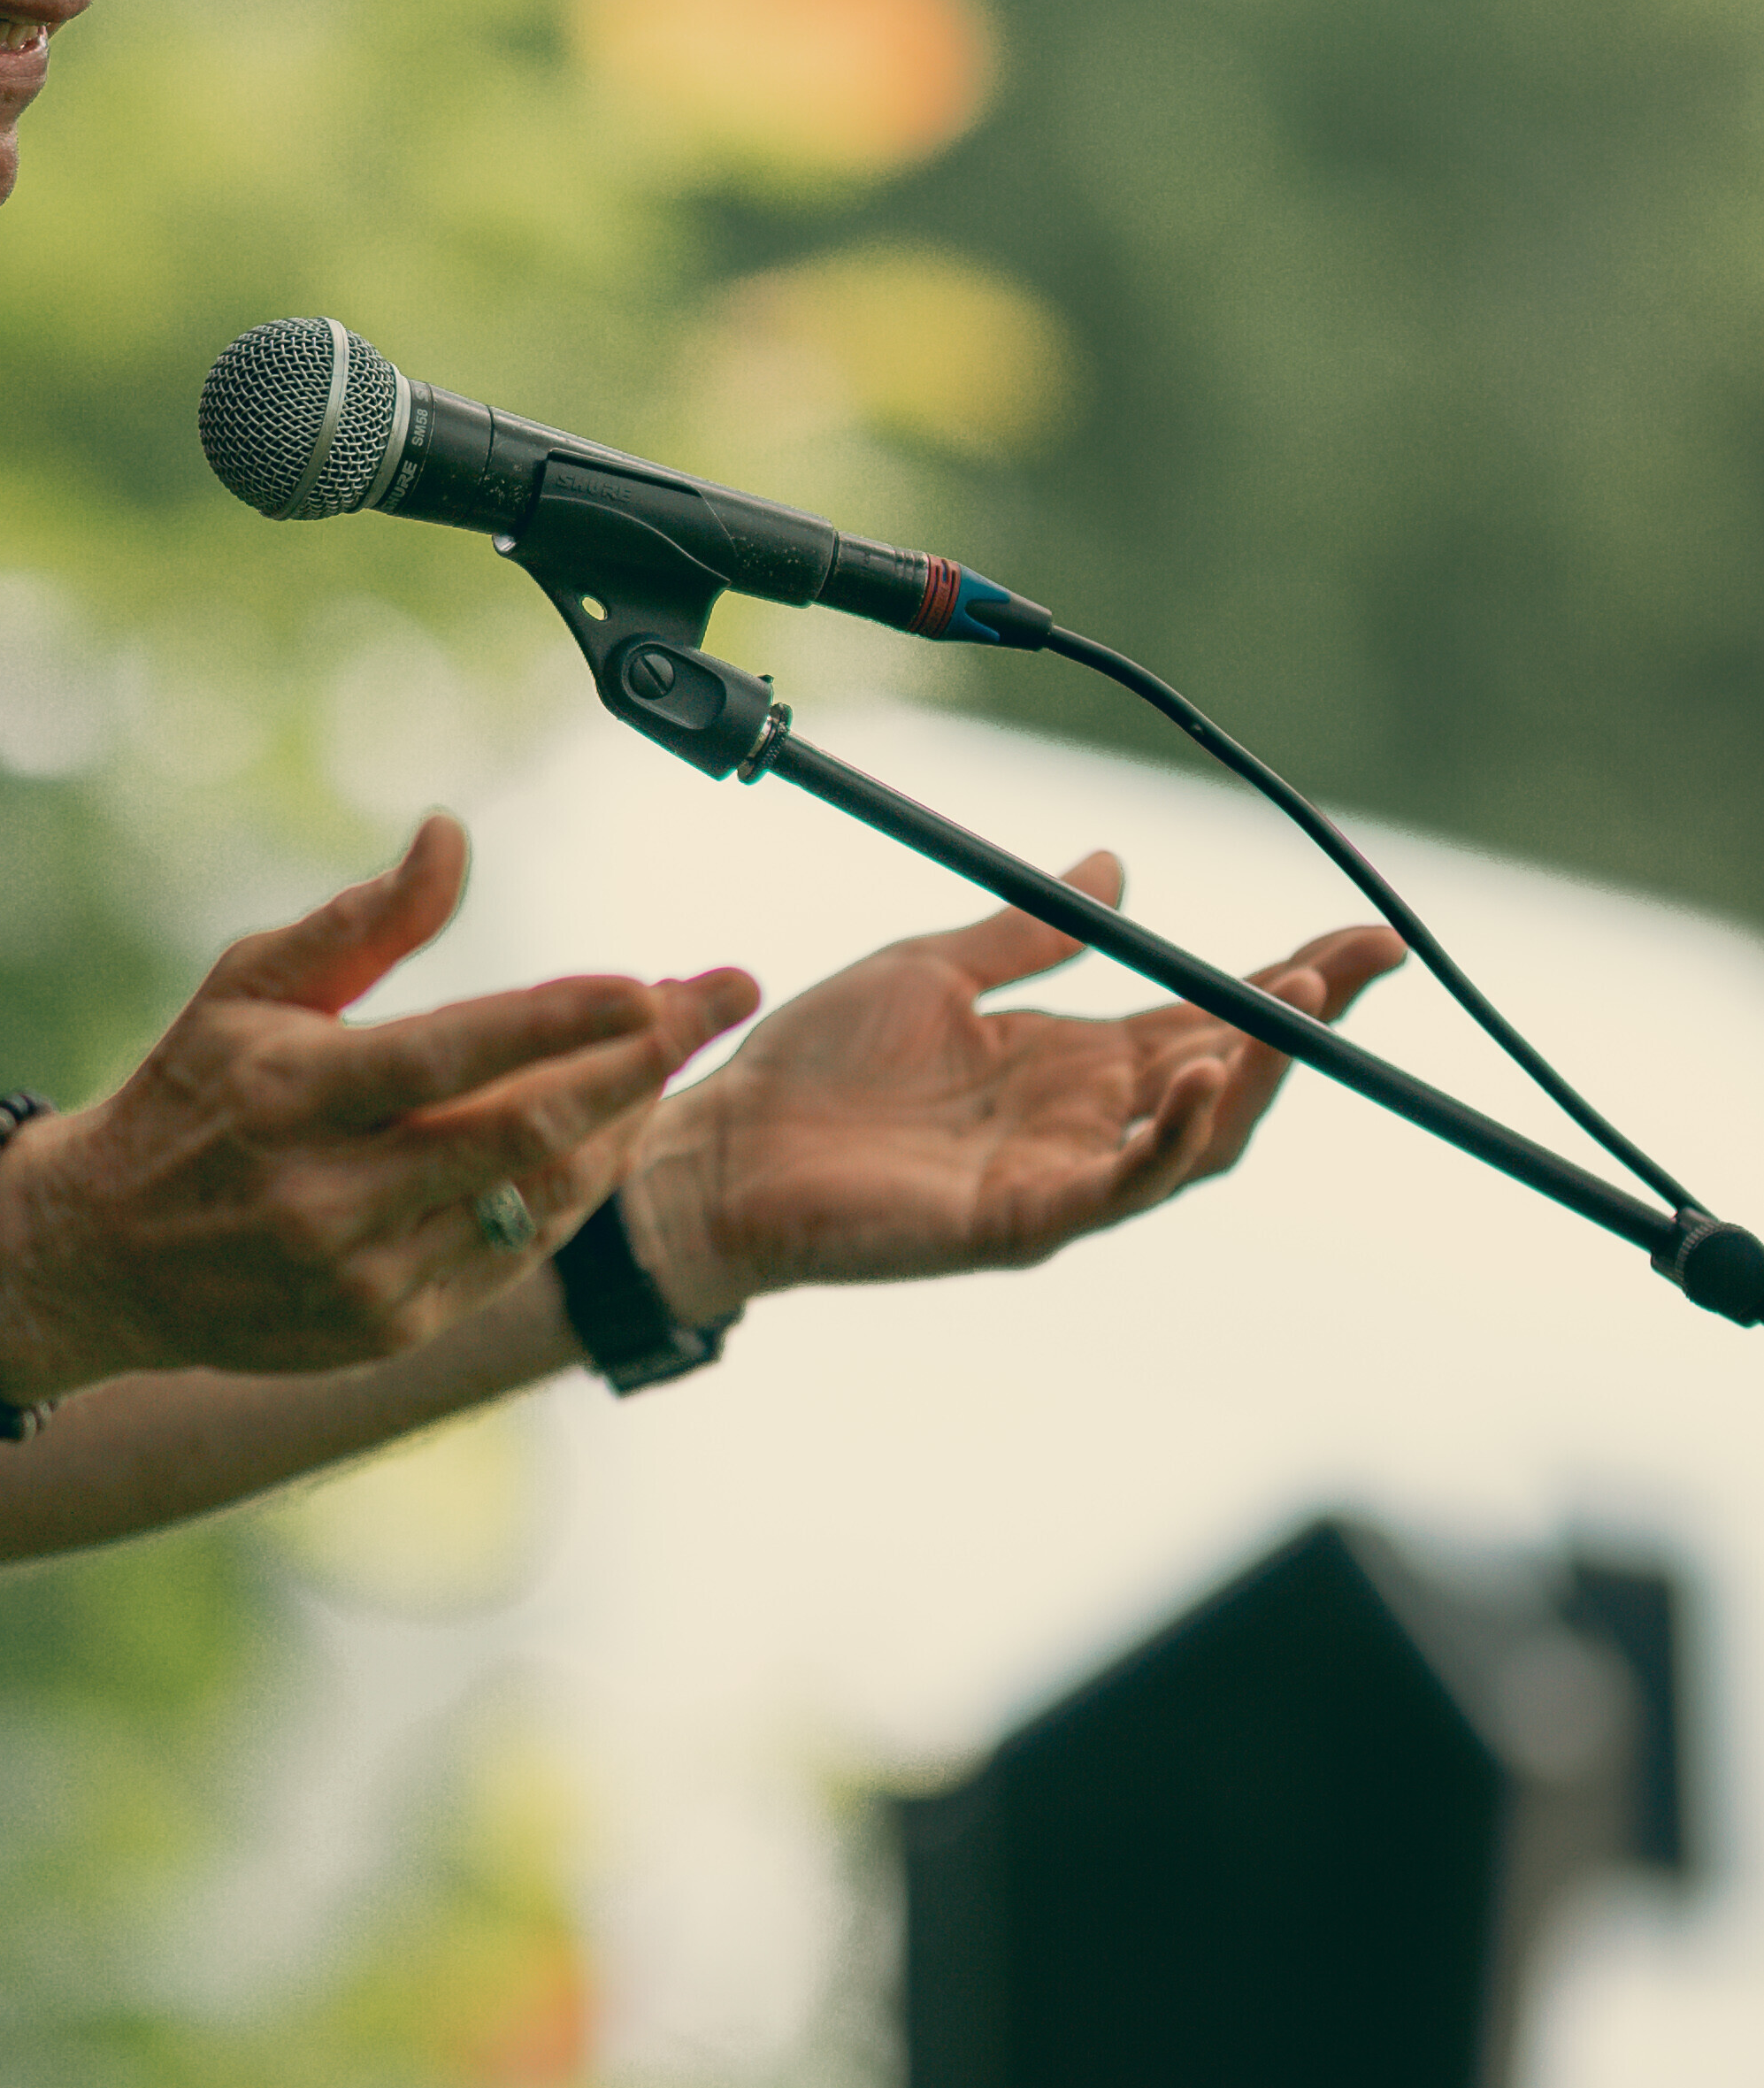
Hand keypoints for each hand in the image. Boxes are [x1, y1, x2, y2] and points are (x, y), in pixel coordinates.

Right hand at [0, 817, 757, 1401]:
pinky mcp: (387, 1330)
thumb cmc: (191, 1096)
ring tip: (672, 1056)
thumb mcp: (248, 987)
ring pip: (539, 1200)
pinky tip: (606, 1132)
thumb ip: (362, 922)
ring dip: (624, 1124)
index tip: (654, 983)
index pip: (450, 1054)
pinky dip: (571, 1190)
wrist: (102, 1259)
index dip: (562, 1019)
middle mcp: (331, 1197)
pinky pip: (515, 1256)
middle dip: (643, 1063)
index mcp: (292, 1096)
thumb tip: (449, 835)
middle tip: (720, 1000)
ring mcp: (365, 1277)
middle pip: (524, 1132)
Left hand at [618, 856, 1403, 1328]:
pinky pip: (1120, 1186)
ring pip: (1197, 1136)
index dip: (1290, 978)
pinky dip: (1169, 1135)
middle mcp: (1082, 1122)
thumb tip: (1116, 865)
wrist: (721, 1142)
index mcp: (1071, 1062)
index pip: (1208, 1013)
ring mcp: (1058, 1178)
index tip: (1364, 935)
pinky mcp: (1017, 1222)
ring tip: (1301, 1005)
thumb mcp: (931, 969)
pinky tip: (1198, 1074)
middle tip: (1366, 959)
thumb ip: (1027, 932)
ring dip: (1258, 1074)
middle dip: (1306, 1018)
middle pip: (1230, 1072)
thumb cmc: (812, 1067)